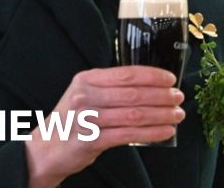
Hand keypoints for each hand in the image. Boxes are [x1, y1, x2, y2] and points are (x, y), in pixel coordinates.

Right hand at [25, 66, 184, 187]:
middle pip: (134, 94)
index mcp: (87, 79)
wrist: (44, 149)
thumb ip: (111, 87)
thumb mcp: (85, 94)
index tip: (171, 79)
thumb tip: (151, 85)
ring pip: (134, 115)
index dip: (153, 76)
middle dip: (162, 96)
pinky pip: (128, 135)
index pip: (127, 74)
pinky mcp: (91, 140)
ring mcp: (87, 119)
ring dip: (161, 115)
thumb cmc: (72, 120)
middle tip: (179, 98)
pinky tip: (165, 132)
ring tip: (177, 115)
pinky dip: (151, 133)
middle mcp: (85, 96)